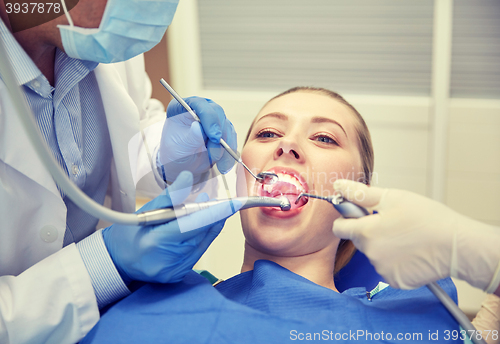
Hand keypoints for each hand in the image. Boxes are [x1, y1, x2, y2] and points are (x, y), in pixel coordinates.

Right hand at [102, 171, 240, 283]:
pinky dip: (200, 239)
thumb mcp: (146, 210)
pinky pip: (198, 253)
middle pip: (201, 234)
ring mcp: (174, 271)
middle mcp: (167, 261)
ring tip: (205, 211)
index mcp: (155, 242)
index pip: (192, 225)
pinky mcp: (179, 275)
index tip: (233, 204)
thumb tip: (188, 177)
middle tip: (217, 202)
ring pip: (203, 243)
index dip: (214, 213)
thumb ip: (170, 196)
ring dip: (207, 227)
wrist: (118, 261)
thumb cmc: (129, 233)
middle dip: (212, 216)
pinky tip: (196, 229)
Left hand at [158, 97, 236, 182]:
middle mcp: (200, 109)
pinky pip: (231, 139)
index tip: (214, 137)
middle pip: (217, 113)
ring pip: (227, 127)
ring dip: (225, 147)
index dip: (209, 118)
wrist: (183, 164)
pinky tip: (224, 164)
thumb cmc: (175, 153)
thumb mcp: (179, 147)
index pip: (199, 104)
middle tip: (216, 153)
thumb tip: (198, 126)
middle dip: (220, 134)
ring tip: (216, 162)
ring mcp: (213, 118)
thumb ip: (190, 137)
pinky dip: (229, 152)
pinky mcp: (223, 130)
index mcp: (183, 107)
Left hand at [332, 179, 499, 291]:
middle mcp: (370, 253)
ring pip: (374, 254)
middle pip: (359, 240)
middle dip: (369, 231)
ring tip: (406, 237)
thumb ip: (361, 194)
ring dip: (383, 246)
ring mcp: (382, 269)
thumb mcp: (392, 198)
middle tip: (392, 222)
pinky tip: (411, 253)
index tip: (358, 214)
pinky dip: (395, 262)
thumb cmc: (427, 218)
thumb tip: (338, 185)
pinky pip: (387, 268)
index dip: (347, 219)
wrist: (456, 246)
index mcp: (366, 231)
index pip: (340, 228)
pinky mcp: (395, 281)